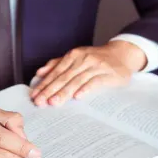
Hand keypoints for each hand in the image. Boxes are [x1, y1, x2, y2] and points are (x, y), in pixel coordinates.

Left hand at [30, 40, 146, 105]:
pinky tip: (77, 97)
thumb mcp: (77, 57)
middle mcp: (83, 59)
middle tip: (40, 102)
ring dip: (64, 92)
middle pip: (64, 77)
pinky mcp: (108, 74)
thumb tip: (39, 73)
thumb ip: (57, 64)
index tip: (35, 95)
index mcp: (73, 55)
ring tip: (54, 102)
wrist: (122, 54)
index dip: (44, 84)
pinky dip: (86, 89)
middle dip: (50, 90)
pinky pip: (95, 82)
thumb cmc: (96, 58)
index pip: (56, 71)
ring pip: (77, 80)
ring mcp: (96, 66)